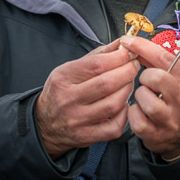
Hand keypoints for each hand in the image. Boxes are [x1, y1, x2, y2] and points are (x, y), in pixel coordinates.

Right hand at [35, 40, 139, 158]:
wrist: (45, 123)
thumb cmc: (62, 90)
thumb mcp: (71, 67)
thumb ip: (98, 55)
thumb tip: (122, 43)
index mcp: (63, 77)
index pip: (96, 64)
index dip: (118, 57)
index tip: (129, 53)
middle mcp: (68, 99)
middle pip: (107, 83)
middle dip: (127, 72)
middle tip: (134, 66)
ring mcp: (77, 120)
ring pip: (113, 104)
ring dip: (128, 90)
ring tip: (129, 82)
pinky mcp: (86, 136)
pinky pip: (114, 127)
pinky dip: (125, 114)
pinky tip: (124, 104)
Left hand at [120, 35, 179, 159]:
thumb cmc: (178, 100)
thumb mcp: (178, 78)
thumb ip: (158, 61)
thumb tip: (134, 45)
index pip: (164, 57)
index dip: (142, 46)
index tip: (127, 41)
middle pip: (157, 78)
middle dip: (145, 76)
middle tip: (146, 81)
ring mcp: (172, 120)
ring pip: (147, 100)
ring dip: (140, 96)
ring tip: (144, 97)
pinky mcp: (158, 136)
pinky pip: (138, 121)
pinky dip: (134, 114)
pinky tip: (139, 111)